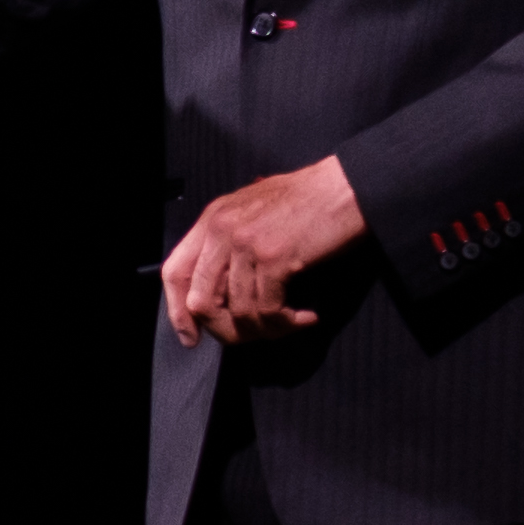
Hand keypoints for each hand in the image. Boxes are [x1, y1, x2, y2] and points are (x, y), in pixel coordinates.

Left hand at [159, 159, 366, 344]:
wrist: (349, 186)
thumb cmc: (308, 201)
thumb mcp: (253, 210)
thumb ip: (228, 243)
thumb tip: (217, 295)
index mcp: (212, 219)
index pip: (175, 272)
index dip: (177, 312)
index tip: (191, 338)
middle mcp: (221, 230)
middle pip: (201, 302)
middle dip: (227, 330)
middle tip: (254, 337)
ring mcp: (246, 243)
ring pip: (239, 312)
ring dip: (267, 329)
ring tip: (292, 324)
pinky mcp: (274, 257)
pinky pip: (268, 310)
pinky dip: (288, 323)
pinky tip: (308, 317)